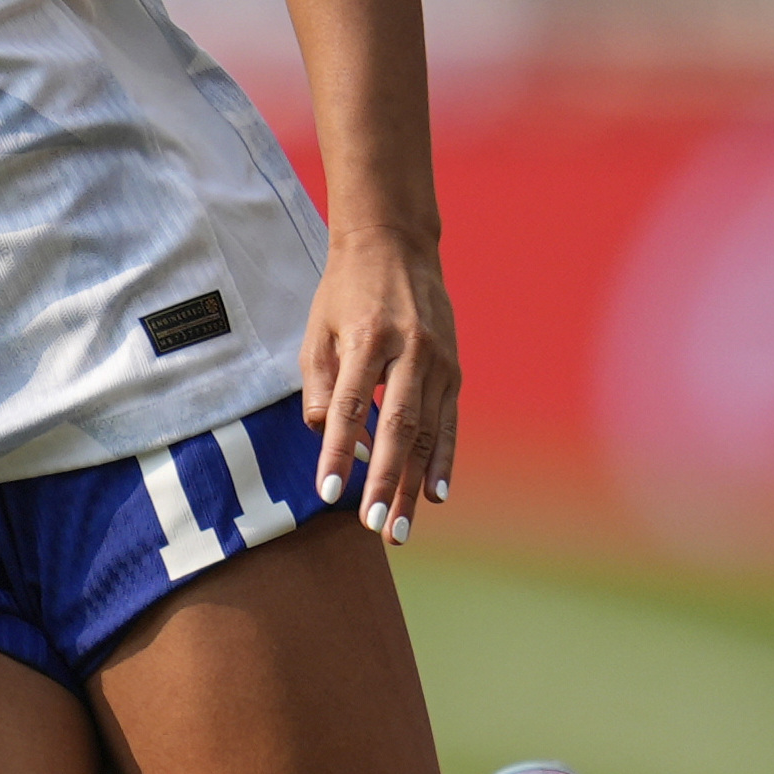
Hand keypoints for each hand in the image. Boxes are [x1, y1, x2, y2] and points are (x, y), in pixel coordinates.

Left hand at [300, 222, 457, 541]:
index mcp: (368, 338)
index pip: (351, 406)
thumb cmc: (345, 294)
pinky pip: (449, 423)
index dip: (341, 452)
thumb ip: (319, 384)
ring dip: (415, 484)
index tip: (330, 492)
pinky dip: (444, 461)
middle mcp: (410, 350)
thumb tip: (324, 434)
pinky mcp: (454, 370)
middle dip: (387, 482)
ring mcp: (439, 361)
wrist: (396, 246)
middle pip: (399, 427)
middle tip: (376, 526)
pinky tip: (437, 494)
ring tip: (401, 527)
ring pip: (428, 433)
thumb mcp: (318, 330)